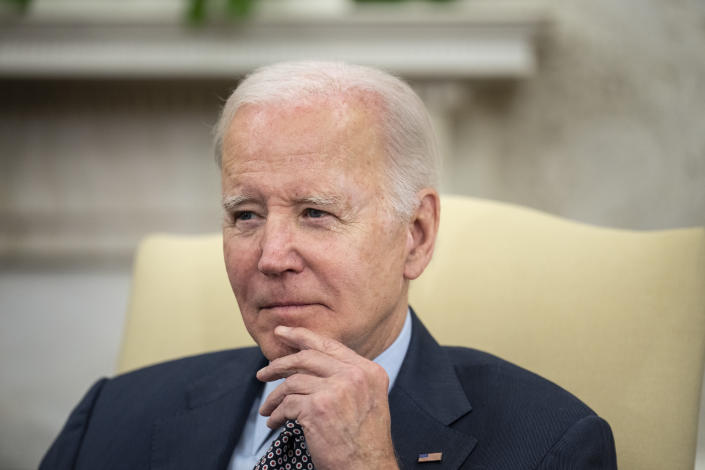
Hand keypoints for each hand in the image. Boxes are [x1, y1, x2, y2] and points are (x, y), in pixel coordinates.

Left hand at [257, 326, 398, 469]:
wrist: (367, 468)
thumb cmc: (365, 440)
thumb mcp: (368, 399)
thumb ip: (348, 377)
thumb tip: (312, 362)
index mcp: (368, 370)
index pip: (330, 345)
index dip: (302, 336)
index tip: (282, 333)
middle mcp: (354, 375)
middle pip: (307, 357)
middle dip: (279, 364)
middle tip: (263, 372)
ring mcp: (336, 390)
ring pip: (292, 382)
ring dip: (274, 397)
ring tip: (267, 408)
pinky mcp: (317, 408)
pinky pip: (287, 404)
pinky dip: (276, 414)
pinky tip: (274, 422)